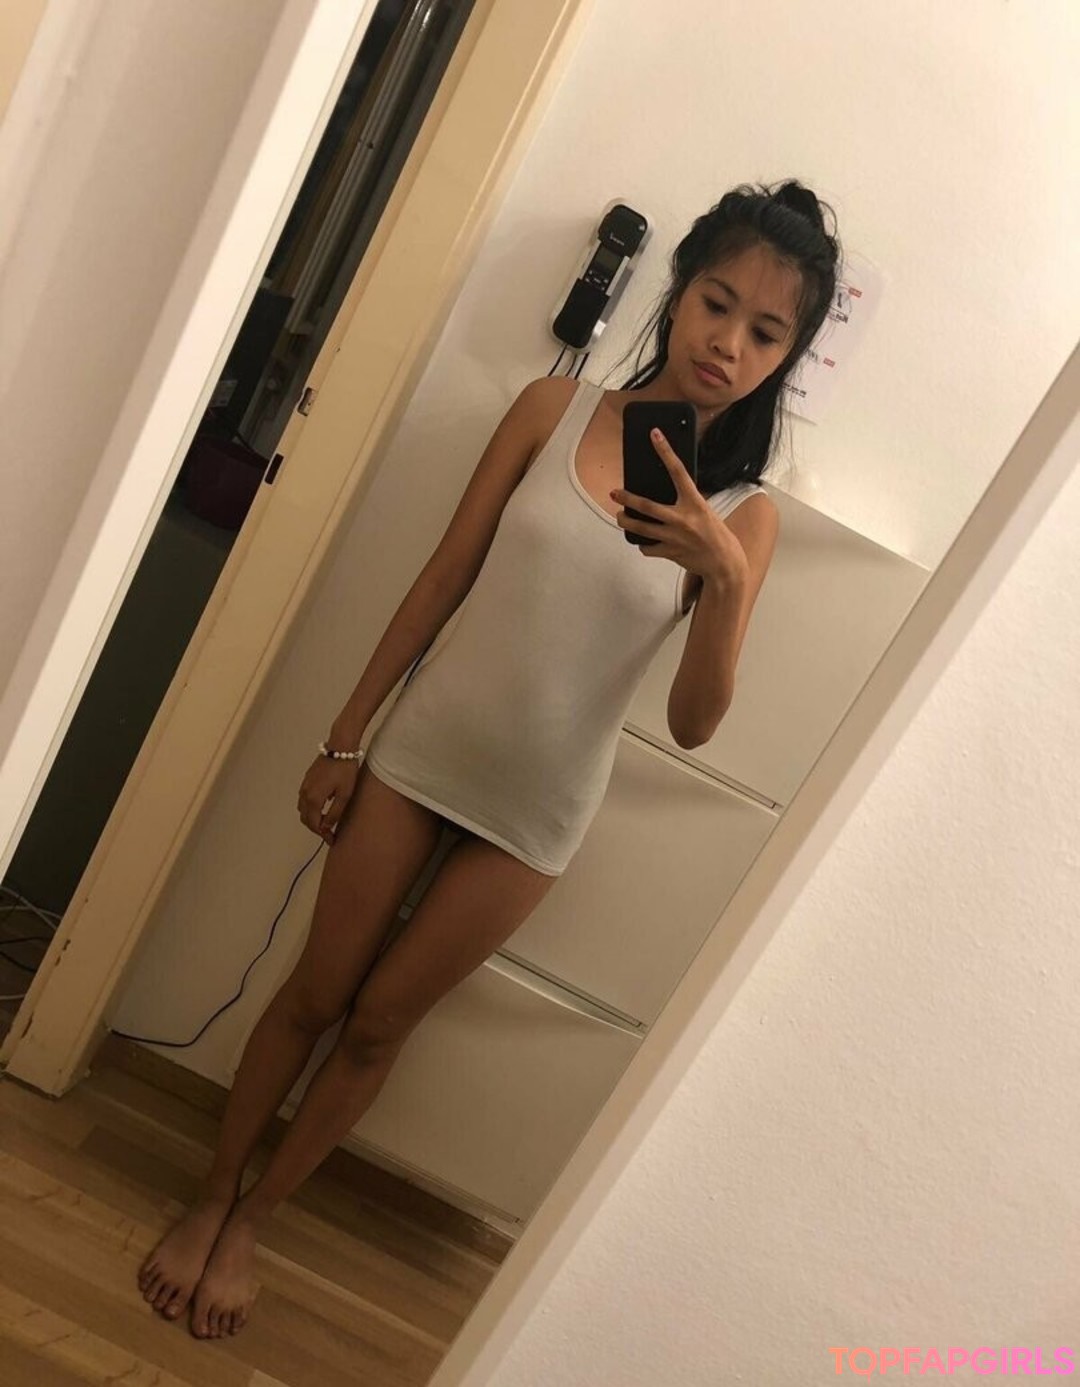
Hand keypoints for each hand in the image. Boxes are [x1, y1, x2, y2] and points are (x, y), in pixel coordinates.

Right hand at [297, 755, 359, 845]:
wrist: (340, 747)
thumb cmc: (345, 770)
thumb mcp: (345, 795)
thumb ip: (334, 813)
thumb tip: (326, 827)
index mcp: (313, 799)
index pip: (314, 824)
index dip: (323, 835)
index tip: (332, 840)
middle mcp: (305, 793)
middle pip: (305, 818)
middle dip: (316, 829)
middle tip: (329, 834)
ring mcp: (304, 785)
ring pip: (303, 809)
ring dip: (312, 818)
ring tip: (326, 823)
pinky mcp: (308, 779)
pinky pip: (304, 799)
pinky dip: (310, 808)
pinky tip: (322, 808)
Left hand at [611, 427, 748, 585]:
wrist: (724, 563)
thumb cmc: (715, 534)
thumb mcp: (704, 511)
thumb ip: (686, 502)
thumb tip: (665, 494)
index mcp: (695, 503)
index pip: (678, 471)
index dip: (665, 451)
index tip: (655, 435)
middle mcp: (683, 518)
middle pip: (647, 506)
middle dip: (627, 498)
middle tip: (614, 492)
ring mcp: (674, 537)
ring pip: (640, 528)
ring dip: (625, 521)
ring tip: (619, 516)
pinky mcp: (670, 553)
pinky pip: (647, 548)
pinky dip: (644, 545)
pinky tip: (644, 542)